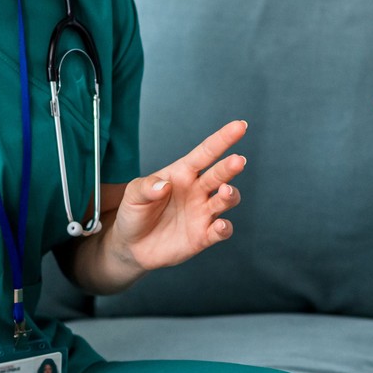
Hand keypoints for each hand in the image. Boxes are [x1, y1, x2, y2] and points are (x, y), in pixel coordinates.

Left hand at [106, 119, 247, 272]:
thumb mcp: (132, 195)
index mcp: (182, 173)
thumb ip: (145, 187)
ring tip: (224, 192)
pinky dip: (224, 228)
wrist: (132, 247)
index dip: (222, 139)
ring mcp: (202, 213)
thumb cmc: (135, 213)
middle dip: (230, 167)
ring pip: (225, 199)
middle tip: (237, 161)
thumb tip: (164, 185)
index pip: (205, 153)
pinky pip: (221, 231)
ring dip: (229, 195)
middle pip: (219, 174)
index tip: (240, 126)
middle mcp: (197, 190)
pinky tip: (220, 226)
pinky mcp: (203, 236)